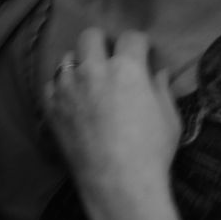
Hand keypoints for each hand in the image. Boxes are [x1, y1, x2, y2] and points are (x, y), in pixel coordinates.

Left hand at [45, 26, 185, 219]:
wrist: (118, 183)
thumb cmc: (152, 152)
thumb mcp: (169, 119)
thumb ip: (161, 90)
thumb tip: (157, 73)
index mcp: (126, 69)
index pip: (131, 38)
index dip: (139, 43)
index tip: (142, 51)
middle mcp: (92, 70)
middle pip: (90, 36)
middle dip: (103, 42)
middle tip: (111, 57)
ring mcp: (67, 86)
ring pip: (68, 58)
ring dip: (80, 64)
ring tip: (90, 79)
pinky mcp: (51, 104)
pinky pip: (52, 83)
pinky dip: (63, 86)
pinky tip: (73, 98)